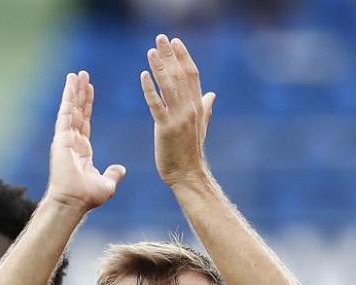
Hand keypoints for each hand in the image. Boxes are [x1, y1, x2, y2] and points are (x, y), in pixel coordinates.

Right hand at [45, 71, 125, 211]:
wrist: (74, 201)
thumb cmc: (87, 197)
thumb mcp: (107, 183)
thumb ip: (113, 173)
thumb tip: (121, 169)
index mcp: (81, 150)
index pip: (85, 121)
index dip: (87, 105)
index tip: (89, 89)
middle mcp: (71, 141)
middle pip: (77, 111)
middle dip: (80, 92)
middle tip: (82, 75)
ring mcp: (65, 138)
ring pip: (70, 108)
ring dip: (73, 90)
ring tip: (76, 74)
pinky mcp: (61, 137)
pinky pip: (65, 113)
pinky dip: (67, 97)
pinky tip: (70, 84)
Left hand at [141, 34, 214, 188]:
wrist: (188, 175)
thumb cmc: (190, 152)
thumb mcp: (200, 126)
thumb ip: (205, 108)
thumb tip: (212, 95)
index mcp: (198, 106)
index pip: (192, 75)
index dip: (183, 57)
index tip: (176, 41)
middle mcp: (190, 109)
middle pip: (180, 76)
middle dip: (171, 55)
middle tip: (161, 38)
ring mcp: (179, 118)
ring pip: (169, 87)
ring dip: (160, 67)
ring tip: (151, 51)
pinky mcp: (166, 128)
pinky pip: (156, 105)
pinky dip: (150, 89)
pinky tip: (143, 75)